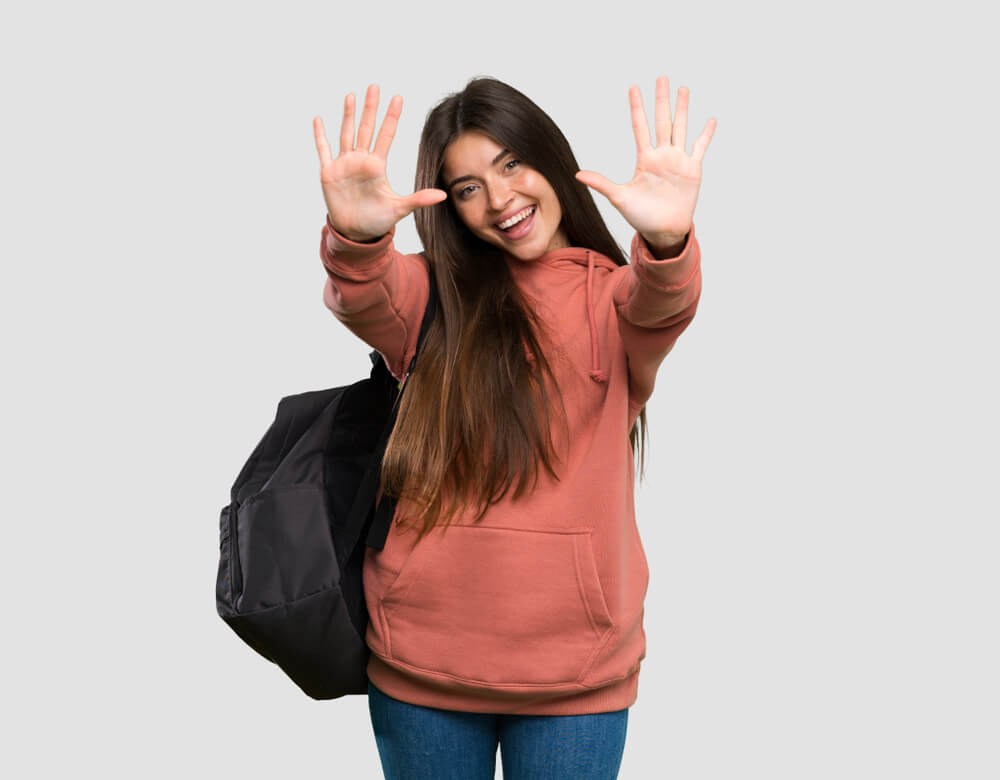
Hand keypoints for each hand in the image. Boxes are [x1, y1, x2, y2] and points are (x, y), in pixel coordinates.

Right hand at [313, 84, 446, 241]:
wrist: (356, 233)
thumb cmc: (378, 220)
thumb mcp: (399, 209)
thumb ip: (419, 199)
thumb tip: (443, 195)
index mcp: (377, 166)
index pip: (386, 136)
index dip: (391, 117)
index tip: (398, 98)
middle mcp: (361, 161)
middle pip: (366, 128)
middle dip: (370, 108)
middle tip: (375, 87)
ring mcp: (344, 165)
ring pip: (346, 134)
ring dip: (348, 115)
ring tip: (352, 96)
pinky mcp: (329, 173)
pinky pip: (324, 150)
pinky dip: (320, 136)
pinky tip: (319, 120)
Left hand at [575, 76, 715, 251]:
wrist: (663, 231)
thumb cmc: (640, 216)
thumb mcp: (619, 197)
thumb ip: (601, 183)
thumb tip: (577, 175)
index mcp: (644, 158)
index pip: (640, 127)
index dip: (637, 107)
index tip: (634, 87)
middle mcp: (662, 155)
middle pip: (662, 121)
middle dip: (661, 100)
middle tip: (661, 77)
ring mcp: (678, 161)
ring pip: (681, 128)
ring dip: (682, 109)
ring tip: (683, 89)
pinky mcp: (693, 169)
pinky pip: (700, 147)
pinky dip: (706, 134)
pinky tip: (711, 119)